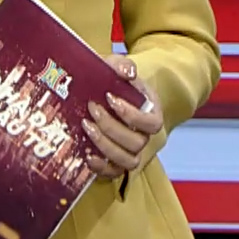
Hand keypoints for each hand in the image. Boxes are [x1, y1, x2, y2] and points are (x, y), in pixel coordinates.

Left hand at [83, 54, 163, 180]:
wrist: (101, 94)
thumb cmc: (112, 82)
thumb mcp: (116, 68)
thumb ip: (122, 65)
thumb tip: (128, 73)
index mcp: (151, 114)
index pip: (152, 123)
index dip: (132, 115)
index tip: (110, 98)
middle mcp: (143, 136)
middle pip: (137, 143)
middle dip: (111, 127)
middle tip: (91, 109)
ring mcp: (130, 152)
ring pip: (128, 161)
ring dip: (106, 146)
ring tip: (86, 126)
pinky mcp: (115, 163)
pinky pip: (114, 173)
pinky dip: (101, 168)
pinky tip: (87, 155)